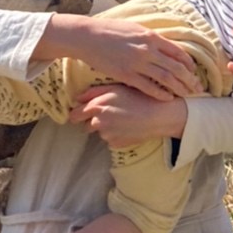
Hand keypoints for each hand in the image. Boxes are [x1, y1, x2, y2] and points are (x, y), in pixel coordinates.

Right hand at [32, 14, 202, 100]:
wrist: (89, 36)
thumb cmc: (111, 30)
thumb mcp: (135, 28)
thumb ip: (150, 37)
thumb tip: (163, 43)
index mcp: (151, 37)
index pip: (177, 52)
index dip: (188, 64)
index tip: (193, 71)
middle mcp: (148, 50)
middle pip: (176, 67)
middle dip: (189, 79)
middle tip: (197, 87)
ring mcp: (137, 63)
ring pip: (165, 78)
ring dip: (179, 88)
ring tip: (187, 95)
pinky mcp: (126, 74)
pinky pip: (148, 87)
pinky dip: (160, 93)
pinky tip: (168, 98)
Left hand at [70, 84, 187, 148]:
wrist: (158, 116)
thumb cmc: (138, 97)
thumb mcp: (116, 88)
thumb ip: (93, 93)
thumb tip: (77, 99)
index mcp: (96, 107)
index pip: (74, 115)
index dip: (77, 114)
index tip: (82, 113)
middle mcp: (98, 122)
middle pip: (86, 126)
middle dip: (93, 121)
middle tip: (109, 115)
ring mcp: (107, 135)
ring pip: (100, 132)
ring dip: (107, 128)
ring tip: (123, 119)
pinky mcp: (116, 144)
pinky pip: (111, 140)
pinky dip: (116, 135)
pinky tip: (128, 127)